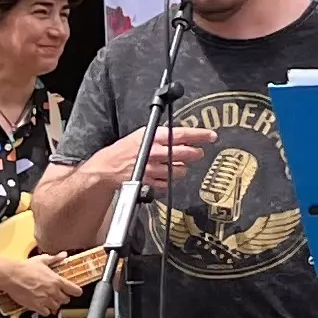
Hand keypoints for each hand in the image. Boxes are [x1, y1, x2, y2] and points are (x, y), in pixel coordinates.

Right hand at [0, 255, 82, 317]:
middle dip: (63, 298)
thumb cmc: (25, 268)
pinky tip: (42, 306)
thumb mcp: (42, 260)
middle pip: (66, 300)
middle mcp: (53, 291)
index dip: (76, 292)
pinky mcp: (36, 306)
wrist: (12, 276)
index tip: (75, 292)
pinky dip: (45, 311)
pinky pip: (46, 313)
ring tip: (49, 300)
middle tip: (57, 294)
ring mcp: (45, 300)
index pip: (75, 290)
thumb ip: (55, 259)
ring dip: (54, 304)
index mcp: (57, 280)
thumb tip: (63, 255)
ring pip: (56, 307)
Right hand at [91, 124, 218, 191]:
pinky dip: (170, 179)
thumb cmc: (122, 150)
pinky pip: (169, 183)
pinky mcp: (151, 184)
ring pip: (180, 170)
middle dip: (195, 153)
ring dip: (182, 168)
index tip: (211, 136)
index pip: (182, 134)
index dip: (199, 135)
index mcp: (153, 138)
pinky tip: (165, 175)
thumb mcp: (140, 135)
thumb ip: (160, 135)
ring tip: (176, 165)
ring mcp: (153, 170)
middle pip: (185, 153)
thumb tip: (180, 135)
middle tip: (198, 153)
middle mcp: (155, 153)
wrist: (106, 169)